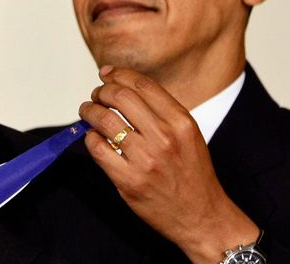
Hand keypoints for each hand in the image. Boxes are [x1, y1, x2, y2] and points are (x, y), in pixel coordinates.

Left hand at [79, 66, 257, 263]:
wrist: (202, 216)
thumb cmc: (192, 174)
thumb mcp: (188, 134)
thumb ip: (160, 111)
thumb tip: (122, 86)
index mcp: (181, 122)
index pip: (142, 84)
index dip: (118, 74)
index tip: (106, 74)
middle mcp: (164, 137)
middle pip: (120, 97)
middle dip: (101, 91)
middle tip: (96, 96)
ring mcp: (145, 159)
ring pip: (104, 119)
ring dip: (89, 111)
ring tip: (87, 112)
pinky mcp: (128, 180)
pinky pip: (97, 148)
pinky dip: (90, 137)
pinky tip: (93, 137)